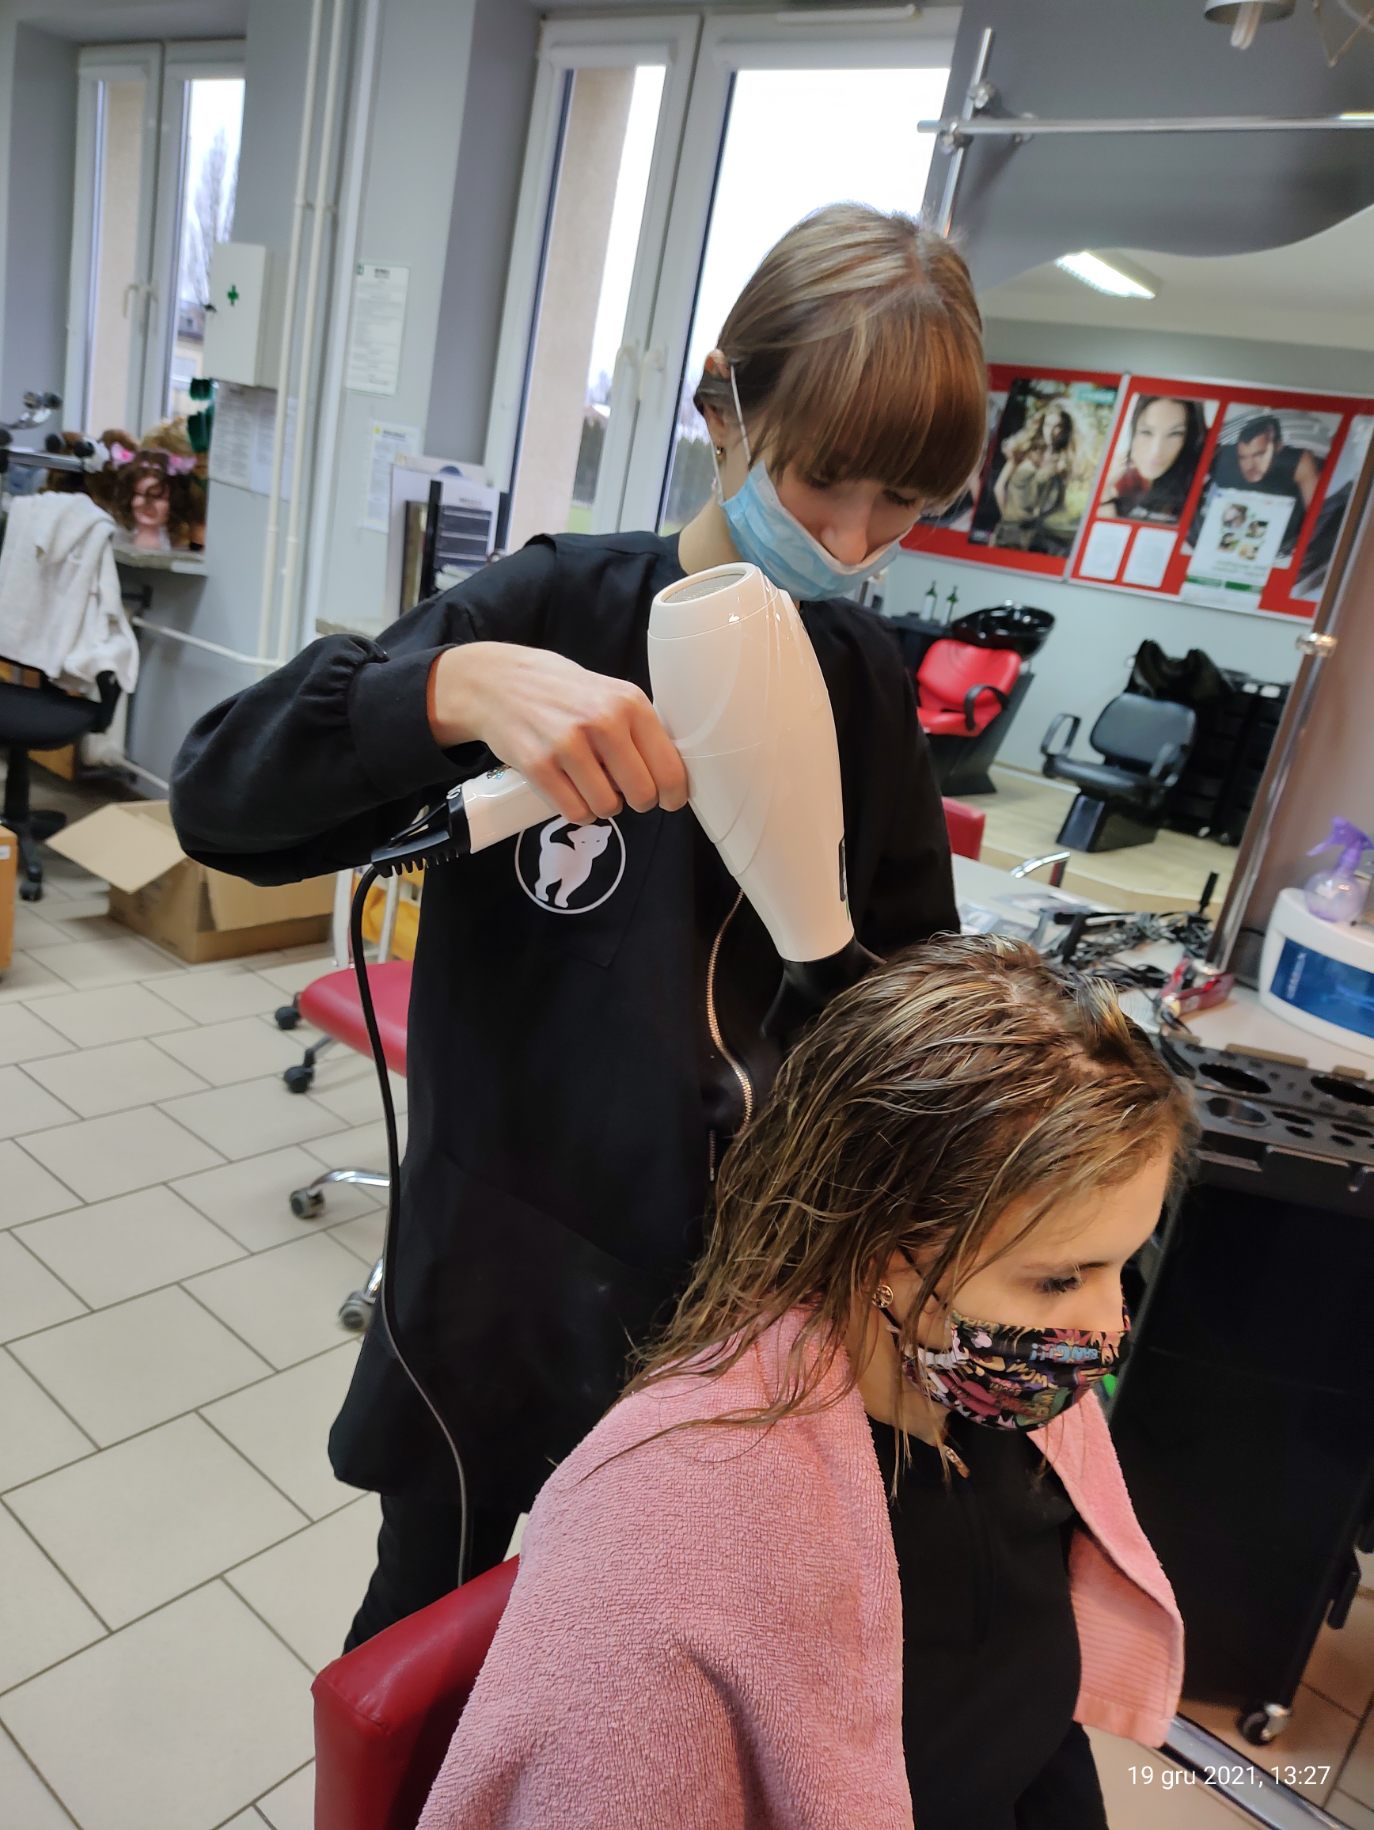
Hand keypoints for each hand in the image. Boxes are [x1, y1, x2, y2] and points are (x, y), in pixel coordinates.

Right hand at [428, 642, 688, 825]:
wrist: (498, 683)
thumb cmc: (562, 692)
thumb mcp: (609, 693)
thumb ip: (639, 728)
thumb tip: (672, 774)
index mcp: (630, 703)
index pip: (669, 767)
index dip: (673, 793)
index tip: (668, 799)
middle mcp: (603, 722)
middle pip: (642, 794)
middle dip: (638, 801)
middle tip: (625, 792)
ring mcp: (568, 745)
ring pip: (608, 807)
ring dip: (603, 805)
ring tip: (591, 784)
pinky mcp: (539, 766)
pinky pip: (575, 812)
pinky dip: (577, 810)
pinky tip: (571, 790)